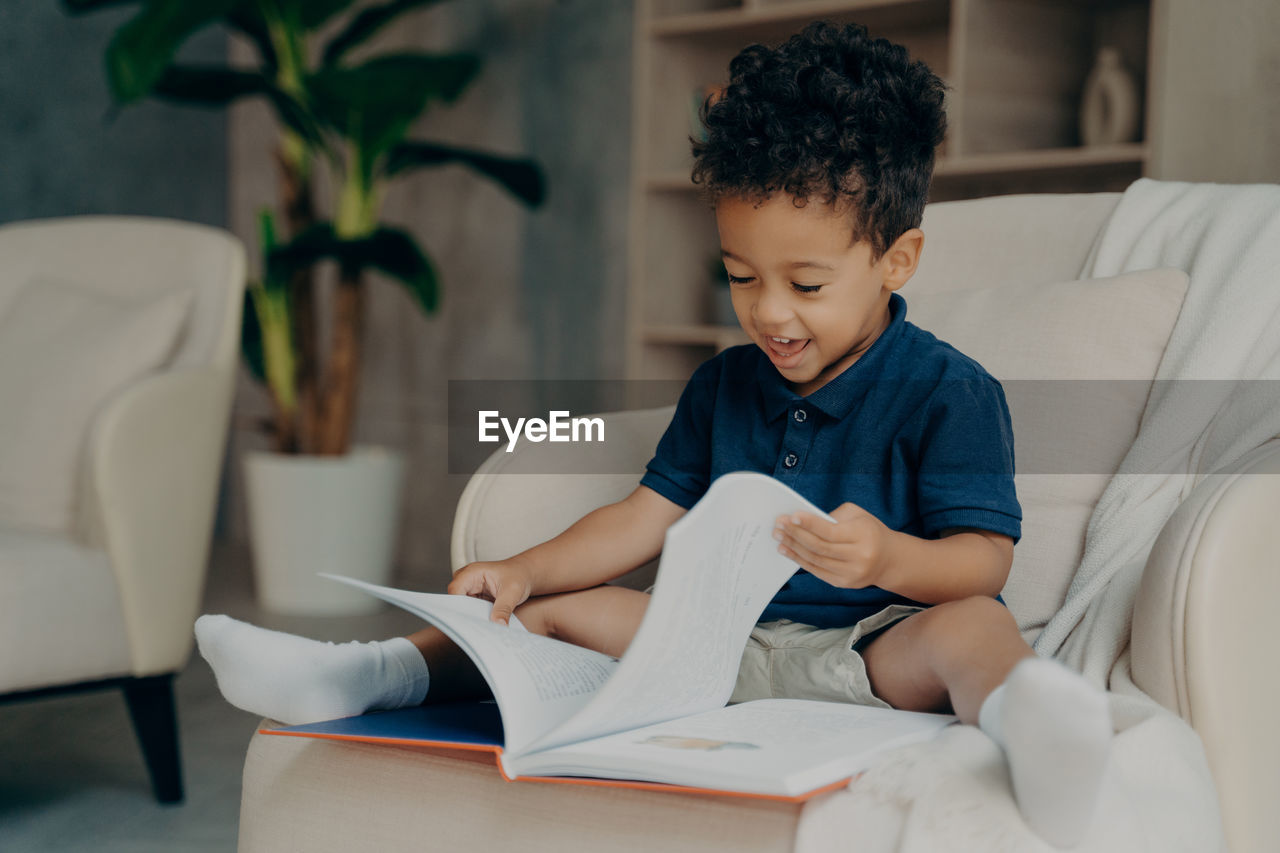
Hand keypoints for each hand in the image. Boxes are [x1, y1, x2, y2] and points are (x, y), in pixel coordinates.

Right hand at [447, 558, 533, 624]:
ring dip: (471, 617)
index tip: (467, 622)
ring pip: (462, 608)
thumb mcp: (513, 592)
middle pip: (456, 600)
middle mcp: (467, 580)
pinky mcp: (474, 598)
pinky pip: (470, 611)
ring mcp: (469, 589)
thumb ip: (504, 609)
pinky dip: (476, 618)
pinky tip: (484, 625)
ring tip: (482, 627)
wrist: (526, 575)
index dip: (458, 606)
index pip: (455, 590)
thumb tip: (498, 626)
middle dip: (464, 614)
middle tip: (476, 628)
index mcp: (472, 572)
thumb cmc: (519, 576)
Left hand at [773, 502, 895, 588]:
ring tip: (779, 537)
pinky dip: (800, 560)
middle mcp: (858, 557)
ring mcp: (850, 574)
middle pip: (820, 547)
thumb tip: (805, 521)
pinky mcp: (843, 583)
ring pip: (816, 560)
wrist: (888, 559)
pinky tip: (787, 550)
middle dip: (796, 535)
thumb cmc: (869, 531)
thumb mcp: (858, 515)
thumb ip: (834, 516)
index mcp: (863, 536)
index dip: (810, 524)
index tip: (791, 516)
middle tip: (779, 525)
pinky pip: (817, 571)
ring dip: (794, 548)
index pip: (831, 532)